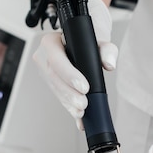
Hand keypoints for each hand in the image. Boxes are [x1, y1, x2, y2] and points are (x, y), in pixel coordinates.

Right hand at [32, 0, 118, 129]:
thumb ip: (107, 49)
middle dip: (69, 94)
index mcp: (50, 42)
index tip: (84, 87)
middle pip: (54, 78)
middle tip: (84, 104)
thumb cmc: (88, 36)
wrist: (83, 38)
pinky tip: (78, 117)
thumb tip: (109, 63)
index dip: (69, 75)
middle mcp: (43, 56)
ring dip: (68, 103)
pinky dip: (69, 107)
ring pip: (55, 90)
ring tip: (82, 111)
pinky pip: (59, 95)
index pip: (57, 60)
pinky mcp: (51, 83)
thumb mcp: (99, 38)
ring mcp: (45, 71)